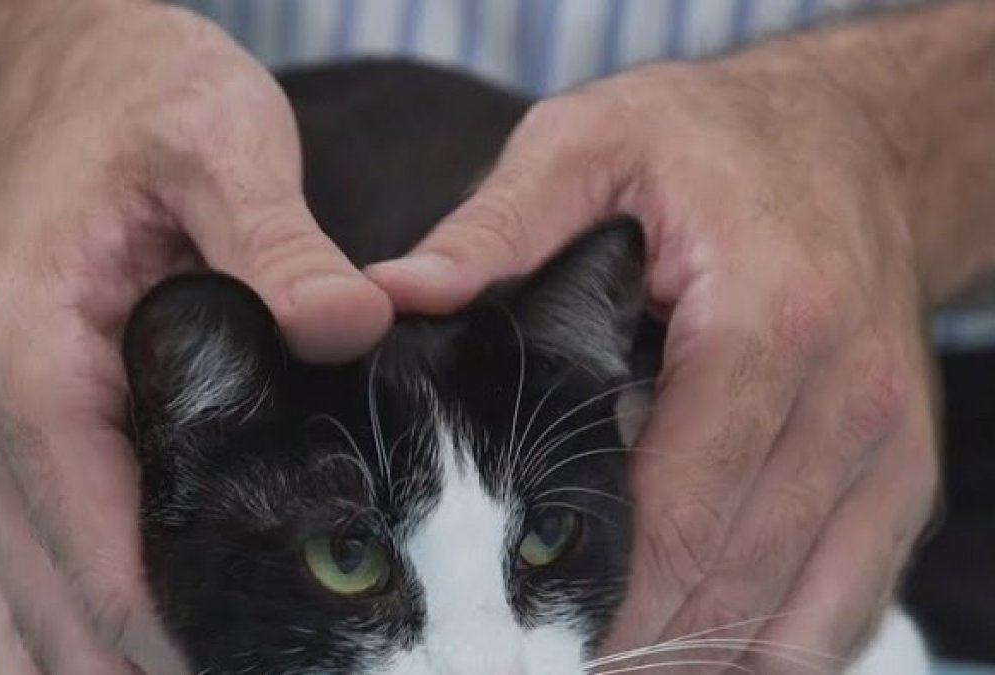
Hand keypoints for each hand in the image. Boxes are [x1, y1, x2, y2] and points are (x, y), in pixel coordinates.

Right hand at [0, 4, 390, 672]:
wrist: (57, 77)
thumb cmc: (133, 104)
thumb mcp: (219, 142)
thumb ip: (279, 242)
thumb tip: (355, 326)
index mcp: (28, 368)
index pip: (105, 567)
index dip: (195, 644)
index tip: (295, 662)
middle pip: (61, 623)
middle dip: (165, 671)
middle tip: (290, 669)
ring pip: (28, 621)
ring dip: (117, 666)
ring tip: (240, 666)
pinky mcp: (3, 446)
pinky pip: (23, 580)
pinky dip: (82, 631)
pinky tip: (163, 645)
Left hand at [368, 46, 938, 670]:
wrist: (851, 137)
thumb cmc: (712, 143)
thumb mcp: (591, 145)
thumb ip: (499, 226)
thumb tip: (395, 298)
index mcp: (770, 325)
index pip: (679, 515)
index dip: (596, 600)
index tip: (517, 639)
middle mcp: (849, 402)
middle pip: (733, 582)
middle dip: (634, 644)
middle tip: (535, 661)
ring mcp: (888, 450)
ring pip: (800, 619)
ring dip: (700, 657)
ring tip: (604, 664)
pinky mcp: (901, 477)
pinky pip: (848, 606)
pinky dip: (771, 645)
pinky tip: (693, 647)